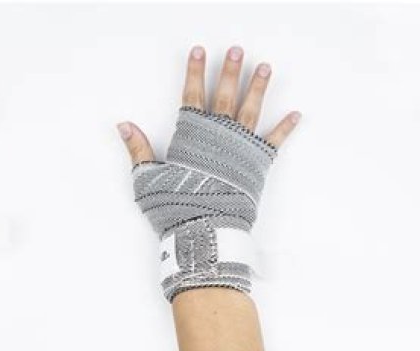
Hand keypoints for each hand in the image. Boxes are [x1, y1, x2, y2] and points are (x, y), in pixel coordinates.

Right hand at [117, 46, 299, 300]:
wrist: (204, 230)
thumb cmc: (174, 205)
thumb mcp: (147, 177)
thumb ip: (138, 149)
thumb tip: (124, 125)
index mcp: (191, 135)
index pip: (191, 95)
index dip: (194, 72)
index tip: (198, 51)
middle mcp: (218, 135)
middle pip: (224, 95)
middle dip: (229, 71)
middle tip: (237, 50)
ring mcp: (240, 148)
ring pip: (250, 110)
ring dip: (258, 87)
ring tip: (265, 66)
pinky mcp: (257, 164)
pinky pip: (274, 141)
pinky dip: (285, 128)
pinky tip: (296, 114)